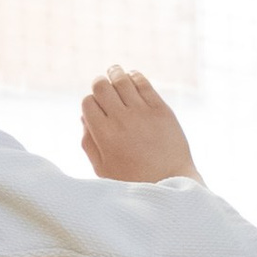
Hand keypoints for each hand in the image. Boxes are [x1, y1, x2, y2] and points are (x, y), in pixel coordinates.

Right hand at [81, 68, 197, 184]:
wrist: (172, 184)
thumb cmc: (134, 180)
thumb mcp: (103, 169)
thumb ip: (89, 143)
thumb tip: (84, 117)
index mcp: (104, 136)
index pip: (88, 102)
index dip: (89, 102)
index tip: (96, 106)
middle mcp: (121, 120)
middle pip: (102, 86)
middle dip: (99, 84)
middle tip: (102, 86)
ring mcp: (142, 113)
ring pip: (122, 80)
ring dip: (115, 73)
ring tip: (114, 73)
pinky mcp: (161, 110)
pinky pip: (144, 83)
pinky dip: (135, 76)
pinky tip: (132, 78)